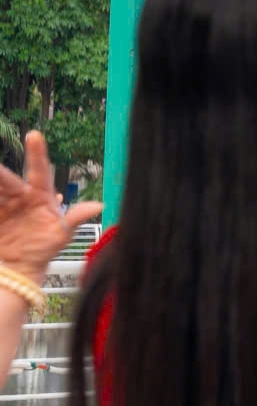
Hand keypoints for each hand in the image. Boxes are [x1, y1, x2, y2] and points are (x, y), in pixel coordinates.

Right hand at [0, 132, 99, 278]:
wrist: (20, 270)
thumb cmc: (43, 250)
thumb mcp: (62, 234)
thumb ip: (75, 217)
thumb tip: (99, 205)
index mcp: (40, 196)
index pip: (40, 171)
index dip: (37, 153)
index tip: (35, 135)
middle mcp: (20, 196)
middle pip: (9, 180)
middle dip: (1, 173)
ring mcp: (4, 204)